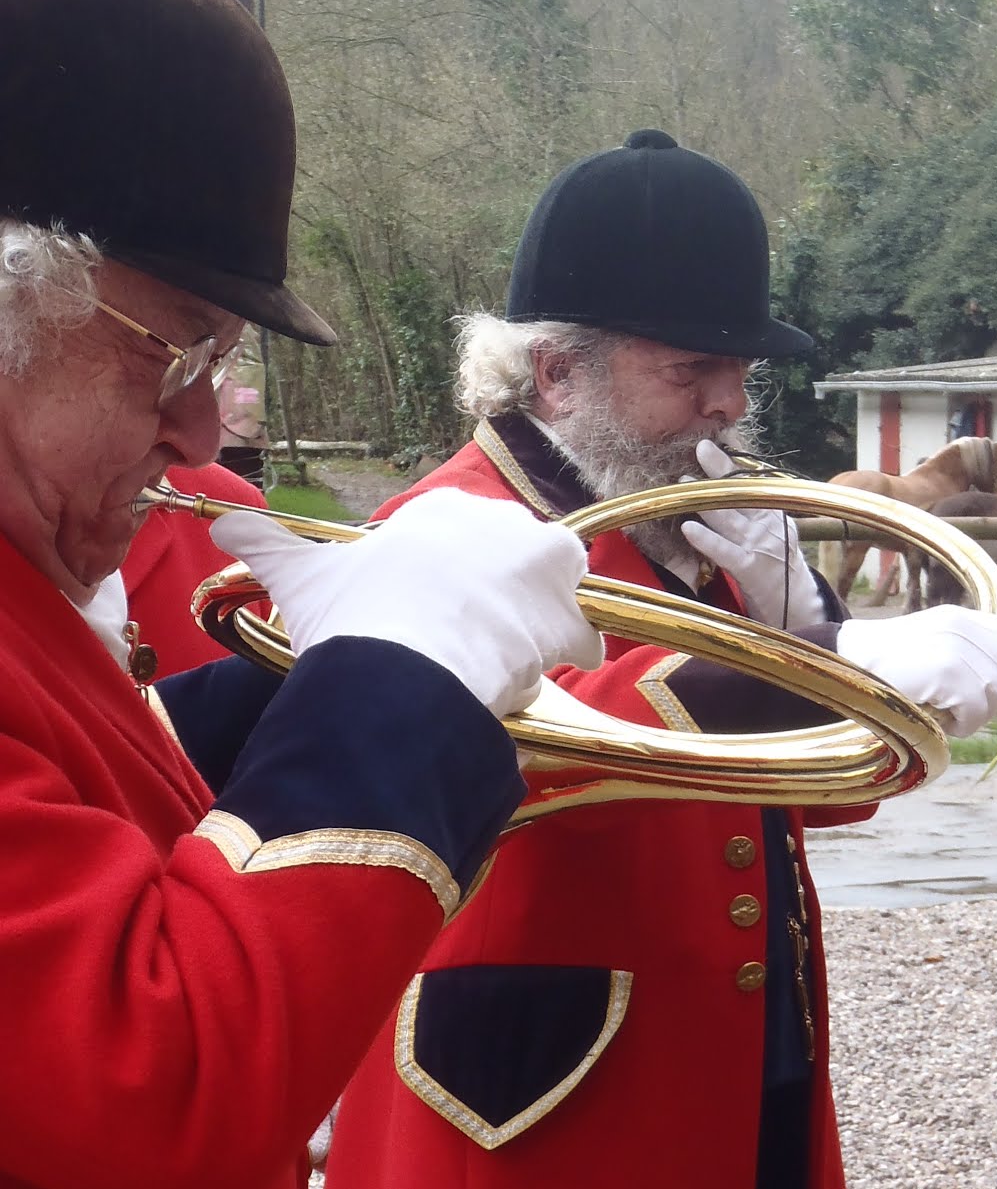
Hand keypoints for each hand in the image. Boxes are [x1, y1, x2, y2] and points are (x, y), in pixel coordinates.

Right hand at [212, 489, 602, 716]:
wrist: (401, 670)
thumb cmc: (354, 617)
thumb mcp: (302, 576)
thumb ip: (266, 545)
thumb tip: (223, 523)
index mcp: (442, 510)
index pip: (461, 537)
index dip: (451, 579)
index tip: (432, 611)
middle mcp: (500, 524)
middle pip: (511, 564)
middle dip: (498, 598)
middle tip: (464, 642)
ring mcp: (541, 568)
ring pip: (550, 595)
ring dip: (536, 623)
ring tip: (502, 661)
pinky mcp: (567, 616)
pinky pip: (581, 635)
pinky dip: (567, 656)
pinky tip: (540, 677)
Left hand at [680, 440, 827, 628]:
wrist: (799, 609)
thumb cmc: (778, 568)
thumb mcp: (774, 532)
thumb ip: (756, 509)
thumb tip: (734, 482)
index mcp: (776, 512)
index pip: (756, 480)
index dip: (738, 458)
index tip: (722, 436)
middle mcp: (771, 525)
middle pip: (743, 492)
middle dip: (721, 468)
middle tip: (701, 447)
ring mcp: (762, 546)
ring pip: (729, 517)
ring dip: (705, 498)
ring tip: (684, 482)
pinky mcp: (751, 570)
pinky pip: (725, 551)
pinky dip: (706, 539)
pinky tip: (688, 527)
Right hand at [835, 604, 996, 737]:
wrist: (847, 665)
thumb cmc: (887, 667)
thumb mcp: (932, 646)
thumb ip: (968, 657)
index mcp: (961, 617)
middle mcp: (962, 626)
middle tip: (967, 712)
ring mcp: (956, 647)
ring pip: (996, 693)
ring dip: (977, 715)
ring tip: (948, 715)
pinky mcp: (947, 671)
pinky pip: (977, 710)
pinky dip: (964, 725)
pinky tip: (941, 720)